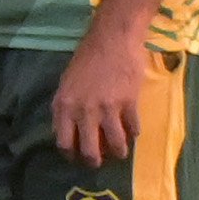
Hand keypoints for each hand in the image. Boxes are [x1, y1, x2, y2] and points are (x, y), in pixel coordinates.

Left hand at [49, 19, 152, 165]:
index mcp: (64, 106)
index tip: (78, 157)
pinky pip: (133, 128)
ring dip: (119, 152)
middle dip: (95, 161)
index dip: (72, 155)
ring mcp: (107, 108)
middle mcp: (83, 111)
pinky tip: (133, 131)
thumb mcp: (67, 83)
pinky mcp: (129, 102)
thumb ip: (66, 107)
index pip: (64, 143)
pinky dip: (134, 133)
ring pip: (116, 144)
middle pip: (89, 151)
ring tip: (121, 152)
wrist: (112, 37)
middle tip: (100, 162)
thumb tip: (67, 131)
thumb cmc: (88, 58)